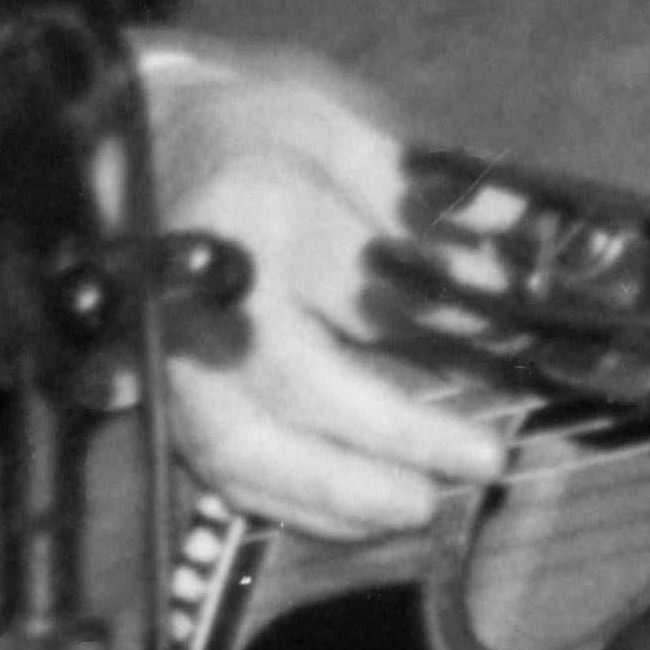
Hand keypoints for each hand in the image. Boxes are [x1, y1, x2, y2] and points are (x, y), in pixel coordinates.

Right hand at [127, 35, 513, 538]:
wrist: (132, 154)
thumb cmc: (248, 140)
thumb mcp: (340, 132)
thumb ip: (425, 203)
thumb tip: (517, 260)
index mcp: (259, 211)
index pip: (360, 283)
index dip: (443, 322)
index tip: (513, 347)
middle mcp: (208, 294)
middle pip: (297, 384)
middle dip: (395, 434)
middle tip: (484, 459)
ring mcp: (173, 356)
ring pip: (244, 447)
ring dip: (339, 492)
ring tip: (423, 507)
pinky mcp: (160, 396)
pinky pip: (220, 471)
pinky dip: (293, 505)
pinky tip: (363, 517)